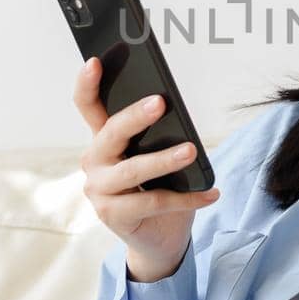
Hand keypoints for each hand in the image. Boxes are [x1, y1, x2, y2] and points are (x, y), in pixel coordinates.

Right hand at [74, 57, 218, 282]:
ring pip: (133, 170)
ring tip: (191, 150)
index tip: (95, 62)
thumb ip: (157, 136)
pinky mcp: (112, 215)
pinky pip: (153, 201)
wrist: (159, 237)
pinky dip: (187, 198)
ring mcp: (99, 190)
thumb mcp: (156, 156)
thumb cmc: (158, 187)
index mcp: (102, 140)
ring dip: (164, 159)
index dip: (87, 84)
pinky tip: (211, 193)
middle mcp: (94, 162)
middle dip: (135, 117)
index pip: (87, 107)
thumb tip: (176, 116)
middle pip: (111, 134)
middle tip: (160, 102)